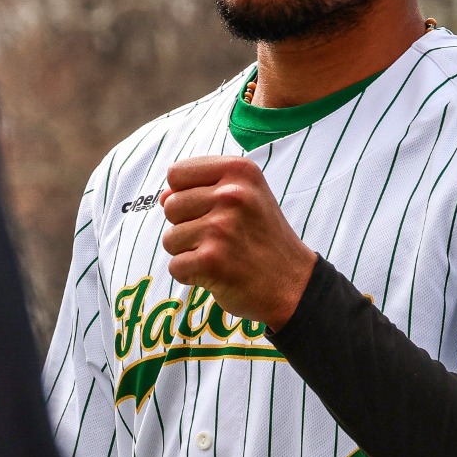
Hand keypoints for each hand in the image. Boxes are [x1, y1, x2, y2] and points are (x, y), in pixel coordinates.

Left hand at [160, 156, 316, 328]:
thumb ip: (203, 188)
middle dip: (186, 226)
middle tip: (220, 238)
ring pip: (170, 238)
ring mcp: (221, 228)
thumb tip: (162, 197)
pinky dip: (191, 276)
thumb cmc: (263, 238)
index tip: (209, 209)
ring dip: (189, 253)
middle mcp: (231, 195)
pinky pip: (175, 266)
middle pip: (170, 206)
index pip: (177, 174)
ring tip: (221, 255)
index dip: (185, 194)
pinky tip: (218, 274)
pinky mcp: (212, 260)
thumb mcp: (247, 197)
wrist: (295, 284)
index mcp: (239, 171)